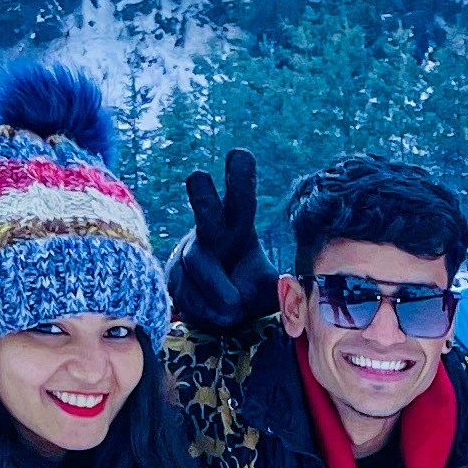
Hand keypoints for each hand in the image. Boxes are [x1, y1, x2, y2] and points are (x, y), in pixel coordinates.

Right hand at [170, 149, 278, 332]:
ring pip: (199, 264)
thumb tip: (295, 291)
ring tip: (234, 306)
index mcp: (237, 227)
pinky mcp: (172, 277)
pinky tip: (217, 313)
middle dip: (203, 195)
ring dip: (218, 288)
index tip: (239, 155)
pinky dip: (206, 308)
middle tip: (198, 175)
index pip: (240, 200)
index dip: (239, 178)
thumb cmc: (249, 289)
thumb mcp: (270, 286)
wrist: (220, 311)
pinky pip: (188, 293)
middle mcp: (209, 233)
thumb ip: (283, 289)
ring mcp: (187, 254)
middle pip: (206, 212)